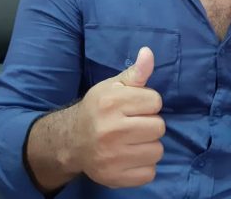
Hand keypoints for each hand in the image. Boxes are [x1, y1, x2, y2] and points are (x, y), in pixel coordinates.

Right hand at [71, 47, 164, 187]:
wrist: (71, 140)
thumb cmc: (98, 109)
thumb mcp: (113, 86)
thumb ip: (135, 72)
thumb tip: (149, 52)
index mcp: (111, 103)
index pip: (155, 101)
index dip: (148, 102)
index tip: (136, 106)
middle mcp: (111, 130)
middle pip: (159, 127)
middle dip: (150, 124)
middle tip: (134, 124)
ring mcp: (112, 157)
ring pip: (157, 151)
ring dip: (149, 145)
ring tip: (132, 140)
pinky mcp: (115, 178)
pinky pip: (150, 173)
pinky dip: (144, 166)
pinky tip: (130, 156)